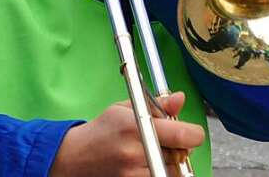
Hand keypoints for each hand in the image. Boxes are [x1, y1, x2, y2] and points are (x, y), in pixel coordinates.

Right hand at [51, 92, 203, 176]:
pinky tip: (147, 165)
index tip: (191, 132)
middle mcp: (135, 153)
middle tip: (164, 140)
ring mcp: (134, 174)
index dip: (192, 133)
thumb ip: (156, 105)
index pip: (182, 135)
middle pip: (181, 154)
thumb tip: (180, 98)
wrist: (76, 158)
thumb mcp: (123, 109)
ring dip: (170, 162)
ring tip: (152, 153)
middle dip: (178, 146)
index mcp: (133, 126)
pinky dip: (161, 172)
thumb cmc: (102, 131)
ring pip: (175, 171)